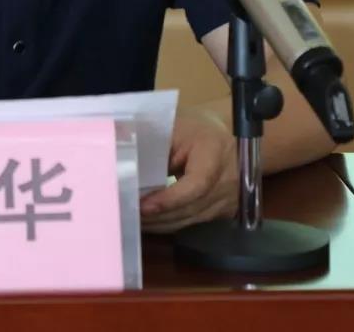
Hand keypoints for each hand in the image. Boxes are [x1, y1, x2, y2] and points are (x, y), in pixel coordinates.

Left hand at [139, 109, 237, 233]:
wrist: (228, 140)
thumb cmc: (194, 130)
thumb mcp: (176, 129)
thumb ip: (155, 147)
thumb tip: (126, 167)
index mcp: (214, 152)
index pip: (196, 184)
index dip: (170, 199)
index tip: (143, 206)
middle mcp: (226, 180)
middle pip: (191, 207)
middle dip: (158, 215)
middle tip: (129, 214)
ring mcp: (227, 199)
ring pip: (191, 219)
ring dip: (161, 224)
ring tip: (135, 221)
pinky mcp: (222, 211)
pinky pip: (193, 222)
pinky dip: (170, 224)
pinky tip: (151, 222)